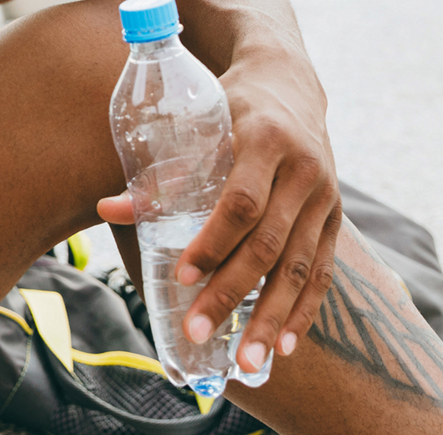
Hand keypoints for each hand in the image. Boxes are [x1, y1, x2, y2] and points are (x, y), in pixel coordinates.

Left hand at [96, 48, 339, 367]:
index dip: (212, 241)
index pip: (240, 202)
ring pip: (300, 267)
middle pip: (269, 243)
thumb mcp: (198, 121)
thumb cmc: (228, 102)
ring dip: (272, 317)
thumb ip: (160, 169)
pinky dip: (304, 310)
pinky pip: (322, 271)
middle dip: (233, 292)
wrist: (289, 81)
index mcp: (265, 139)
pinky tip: (284, 345)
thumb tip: (107, 208)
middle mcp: (304, 169)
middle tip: (198, 331)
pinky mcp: (335, 217)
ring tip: (247, 361)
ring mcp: (325, 196)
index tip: (181, 274)